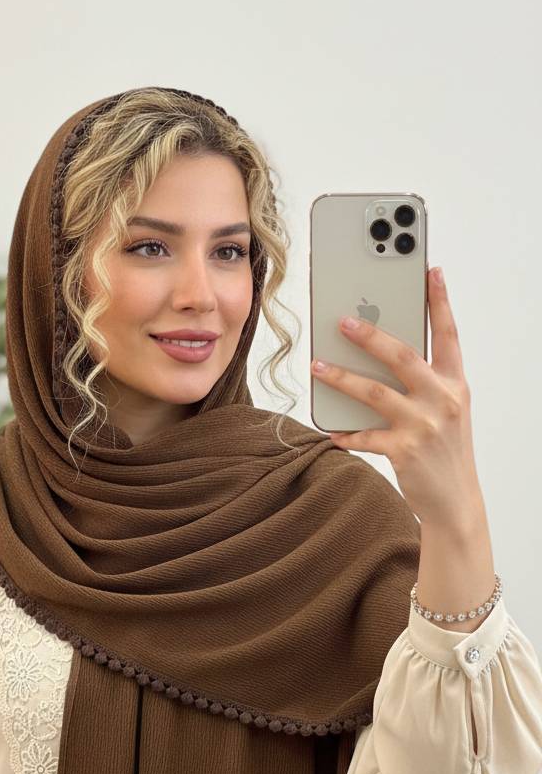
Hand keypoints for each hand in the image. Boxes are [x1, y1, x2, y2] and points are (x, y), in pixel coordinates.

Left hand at [311, 266, 482, 525]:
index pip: (449, 334)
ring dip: (341, 377)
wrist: (456, 502)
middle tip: (343, 321)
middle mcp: (444, 400)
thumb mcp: (447, 410)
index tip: (430, 271)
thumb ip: (424, 382)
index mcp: (455, 384)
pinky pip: (365, 436)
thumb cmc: (445, 450)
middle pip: (402, 356)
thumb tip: (381, 353)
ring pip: (374, 392)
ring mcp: (424, 425)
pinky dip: (345, 433)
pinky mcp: (405, 451)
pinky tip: (330, 430)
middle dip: (370, 335)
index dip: (440, 301)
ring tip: (317, 366)